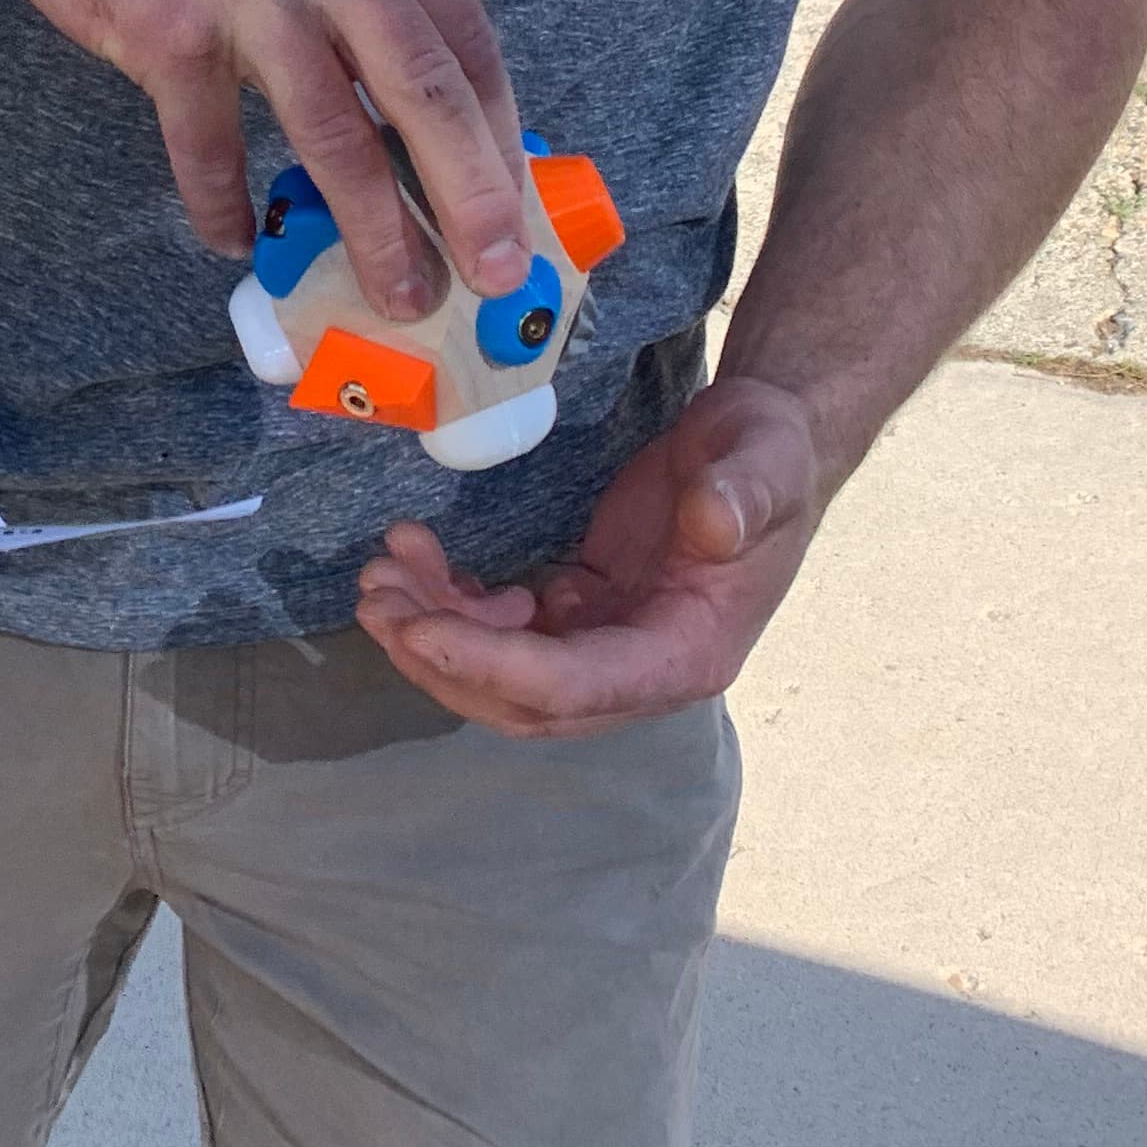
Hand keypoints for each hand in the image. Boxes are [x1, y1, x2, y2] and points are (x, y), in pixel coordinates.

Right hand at [0, 0, 532, 319]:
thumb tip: (410, 93)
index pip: (467, 38)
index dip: (498, 134)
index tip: (513, 204)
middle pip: (424, 91)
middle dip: (469, 197)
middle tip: (496, 277)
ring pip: (335, 136)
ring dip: (374, 230)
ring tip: (400, 295)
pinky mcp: (167, 34)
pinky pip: (212, 149)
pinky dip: (225, 205)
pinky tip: (234, 238)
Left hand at [355, 378, 824, 737]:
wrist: (762, 446)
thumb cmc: (770, 455)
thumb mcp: (767, 460)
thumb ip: (745, 494)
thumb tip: (714, 522)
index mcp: (686, 653)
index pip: (573, 687)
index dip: (492, 665)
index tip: (421, 627)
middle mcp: (640, 669)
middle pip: (522, 700)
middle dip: (441, 658)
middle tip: (377, 598)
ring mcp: (604, 643)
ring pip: (499, 672)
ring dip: (432, 631)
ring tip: (381, 572)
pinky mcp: (578, 610)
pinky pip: (500, 629)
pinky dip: (453, 602)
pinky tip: (422, 555)